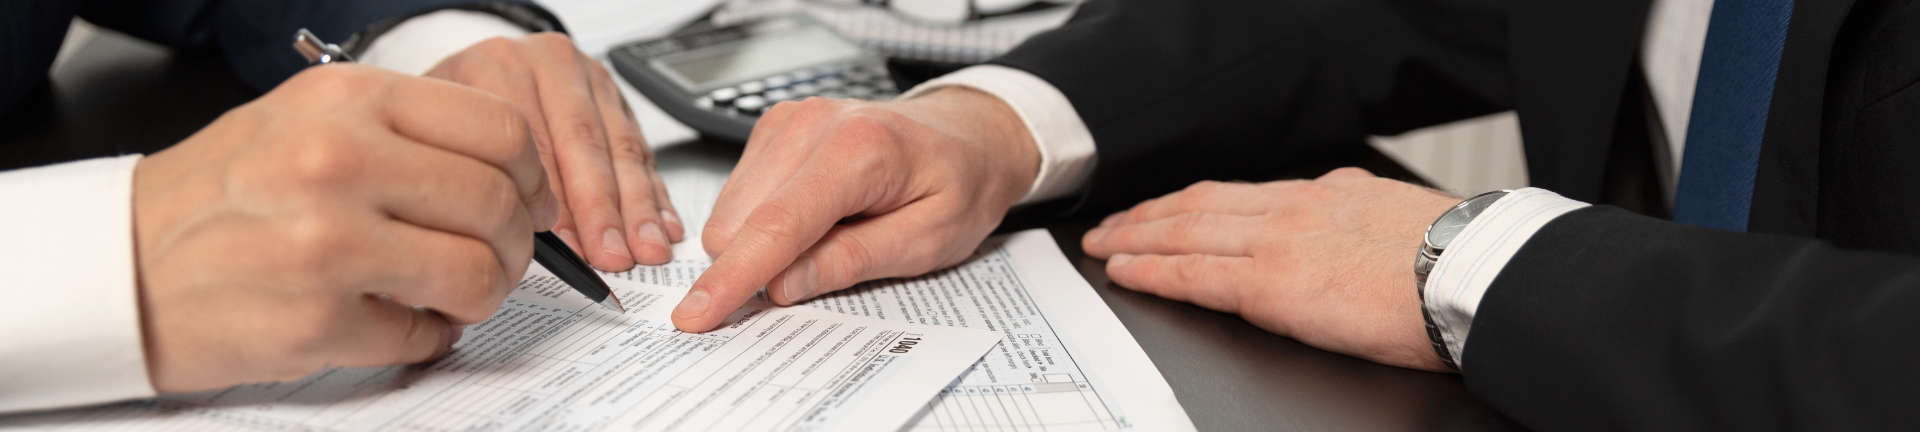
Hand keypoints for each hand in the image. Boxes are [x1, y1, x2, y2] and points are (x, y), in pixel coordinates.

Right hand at [131, 65, 557, 391]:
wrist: (122, 264)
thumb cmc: (223, 195)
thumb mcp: (311, 122)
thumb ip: (409, 133)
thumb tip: (515, 171)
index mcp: (347, 101)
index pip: (501, 132)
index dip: (532, 177)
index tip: (529, 201)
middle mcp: (339, 162)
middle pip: (498, 206)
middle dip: (515, 246)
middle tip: (495, 259)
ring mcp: (327, 243)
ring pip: (477, 274)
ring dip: (481, 295)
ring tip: (449, 294)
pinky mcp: (316, 320)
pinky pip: (426, 335)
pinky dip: (426, 336)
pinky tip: (393, 319)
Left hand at [425, 33, 681, 270]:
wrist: (475, 74)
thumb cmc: (453, 117)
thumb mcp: (440, 135)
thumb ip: (470, 176)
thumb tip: (509, 243)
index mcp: (498, 65)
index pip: (533, 140)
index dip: (554, 200)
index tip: (568, 247)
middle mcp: (550, 64)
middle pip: (584, 142)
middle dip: (603, 208)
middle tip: (612, 254)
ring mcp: (590, 79)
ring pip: (622, 148)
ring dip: (637, 206)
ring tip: (645, 248)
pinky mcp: (619, 100)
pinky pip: (642, 150)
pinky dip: (654, 193)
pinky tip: (662, 225)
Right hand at [671, 89, 1040, 330]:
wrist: (966, 137)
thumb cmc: (957, 184)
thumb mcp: (927, 241)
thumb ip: (852, 261)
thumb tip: (782, 286)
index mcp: (857, 149)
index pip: (776, 225)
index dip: (733, 277)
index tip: (695, 315)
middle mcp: (811, 125)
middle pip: (739, 222)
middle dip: (760, 266)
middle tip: (825, 267)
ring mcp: (787, 122)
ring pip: (730, 212)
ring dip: (764, 244)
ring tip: (832, 232)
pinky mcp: (773, 129)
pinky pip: (740, 196)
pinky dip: (765, 222)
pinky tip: (815, 217)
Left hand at [1081, 168, 1459, 371]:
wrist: (1475, 274)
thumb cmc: (1459, 263)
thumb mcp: (1403, 221)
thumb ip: (1361, 223)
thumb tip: (1350, 233)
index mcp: (1331, 195)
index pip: (1246, 197)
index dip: (1198, 204)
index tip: (1172, 211)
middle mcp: (1297, 209)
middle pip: (1203, 206)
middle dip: (1152, 215)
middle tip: (1115, 225)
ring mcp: (1279, 242)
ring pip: (1187, 232)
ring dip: (1138, 237)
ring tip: (1105, 245)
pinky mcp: (1271, 284)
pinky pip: (1194, 274)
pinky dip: (1152, 270)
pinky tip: (1125, 270)